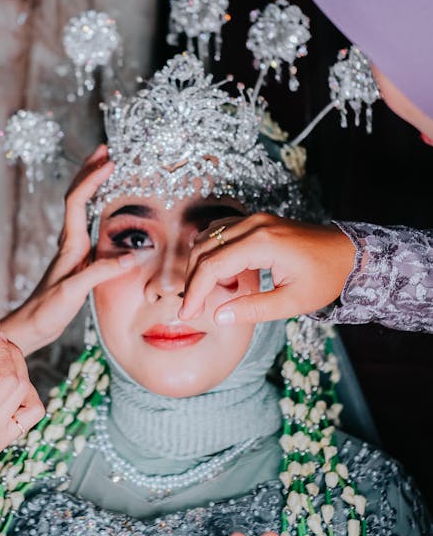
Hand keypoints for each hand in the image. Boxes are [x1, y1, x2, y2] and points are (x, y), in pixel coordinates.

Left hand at [0, 145, 135, 354]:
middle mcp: (70, 242)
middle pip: (76, 195)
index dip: (92, 178)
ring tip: (106, 168)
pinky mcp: (78, 261)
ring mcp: (73, 250)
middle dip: (89, 170)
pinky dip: (97, 207)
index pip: (77, 200)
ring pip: (81, 207)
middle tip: (105, 150)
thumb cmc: (47, 309)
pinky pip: (88, 223)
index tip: (111, 162)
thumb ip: (103, 271)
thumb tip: (134, 256)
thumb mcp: (75, 291)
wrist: (31, 326)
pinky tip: (106, 210)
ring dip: (92, 184)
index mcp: (69, 244)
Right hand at [0, 331, 43, 478]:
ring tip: (5, 368)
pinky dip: (20, 400)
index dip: (5, 353)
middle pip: (23, 389)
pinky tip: (2, 388)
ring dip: (24, 384)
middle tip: (2, 344)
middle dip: (16, 360)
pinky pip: (23, 421)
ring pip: (33, 408)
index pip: (7, 380)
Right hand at [179, 213, 354, 324]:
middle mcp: (254, 224)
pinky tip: (227, 276)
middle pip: (205, 249)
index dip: (196, 291)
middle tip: (195, 309)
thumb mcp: (292, 302)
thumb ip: (254, 309)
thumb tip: (219, 316)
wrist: (348, 253)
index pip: (213, 265)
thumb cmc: (325, 278)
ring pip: (209, 238)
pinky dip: (214, 253)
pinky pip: (221, 232)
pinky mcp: (256, 220)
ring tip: (219, 293)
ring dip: (203, 266)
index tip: (188, 314)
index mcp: (263, 243)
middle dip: (194, 281)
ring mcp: (254, 218)